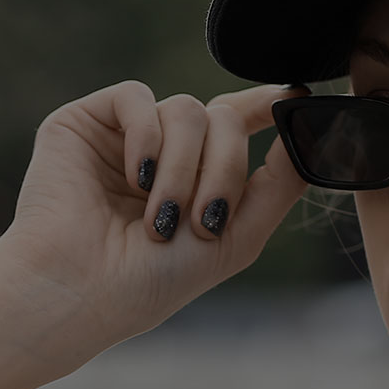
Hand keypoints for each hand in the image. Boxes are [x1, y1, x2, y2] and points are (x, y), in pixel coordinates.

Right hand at [0, 80, 313, 355]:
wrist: (80, 292)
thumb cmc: (150, 281)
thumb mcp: (236, 238)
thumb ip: (280, 185)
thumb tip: (307, 127)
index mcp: (195, 175)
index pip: (236, 122)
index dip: (268, 105)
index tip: (293, 96)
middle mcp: (161, 150)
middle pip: (222, 118)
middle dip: (223, 169)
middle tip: (201, 220)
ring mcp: (122, 135)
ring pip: (185, 109)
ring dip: (183, 168)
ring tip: (158, 218)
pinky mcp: (84, 122)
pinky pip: (137, 97)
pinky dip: (146, 136)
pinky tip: (135, 177)